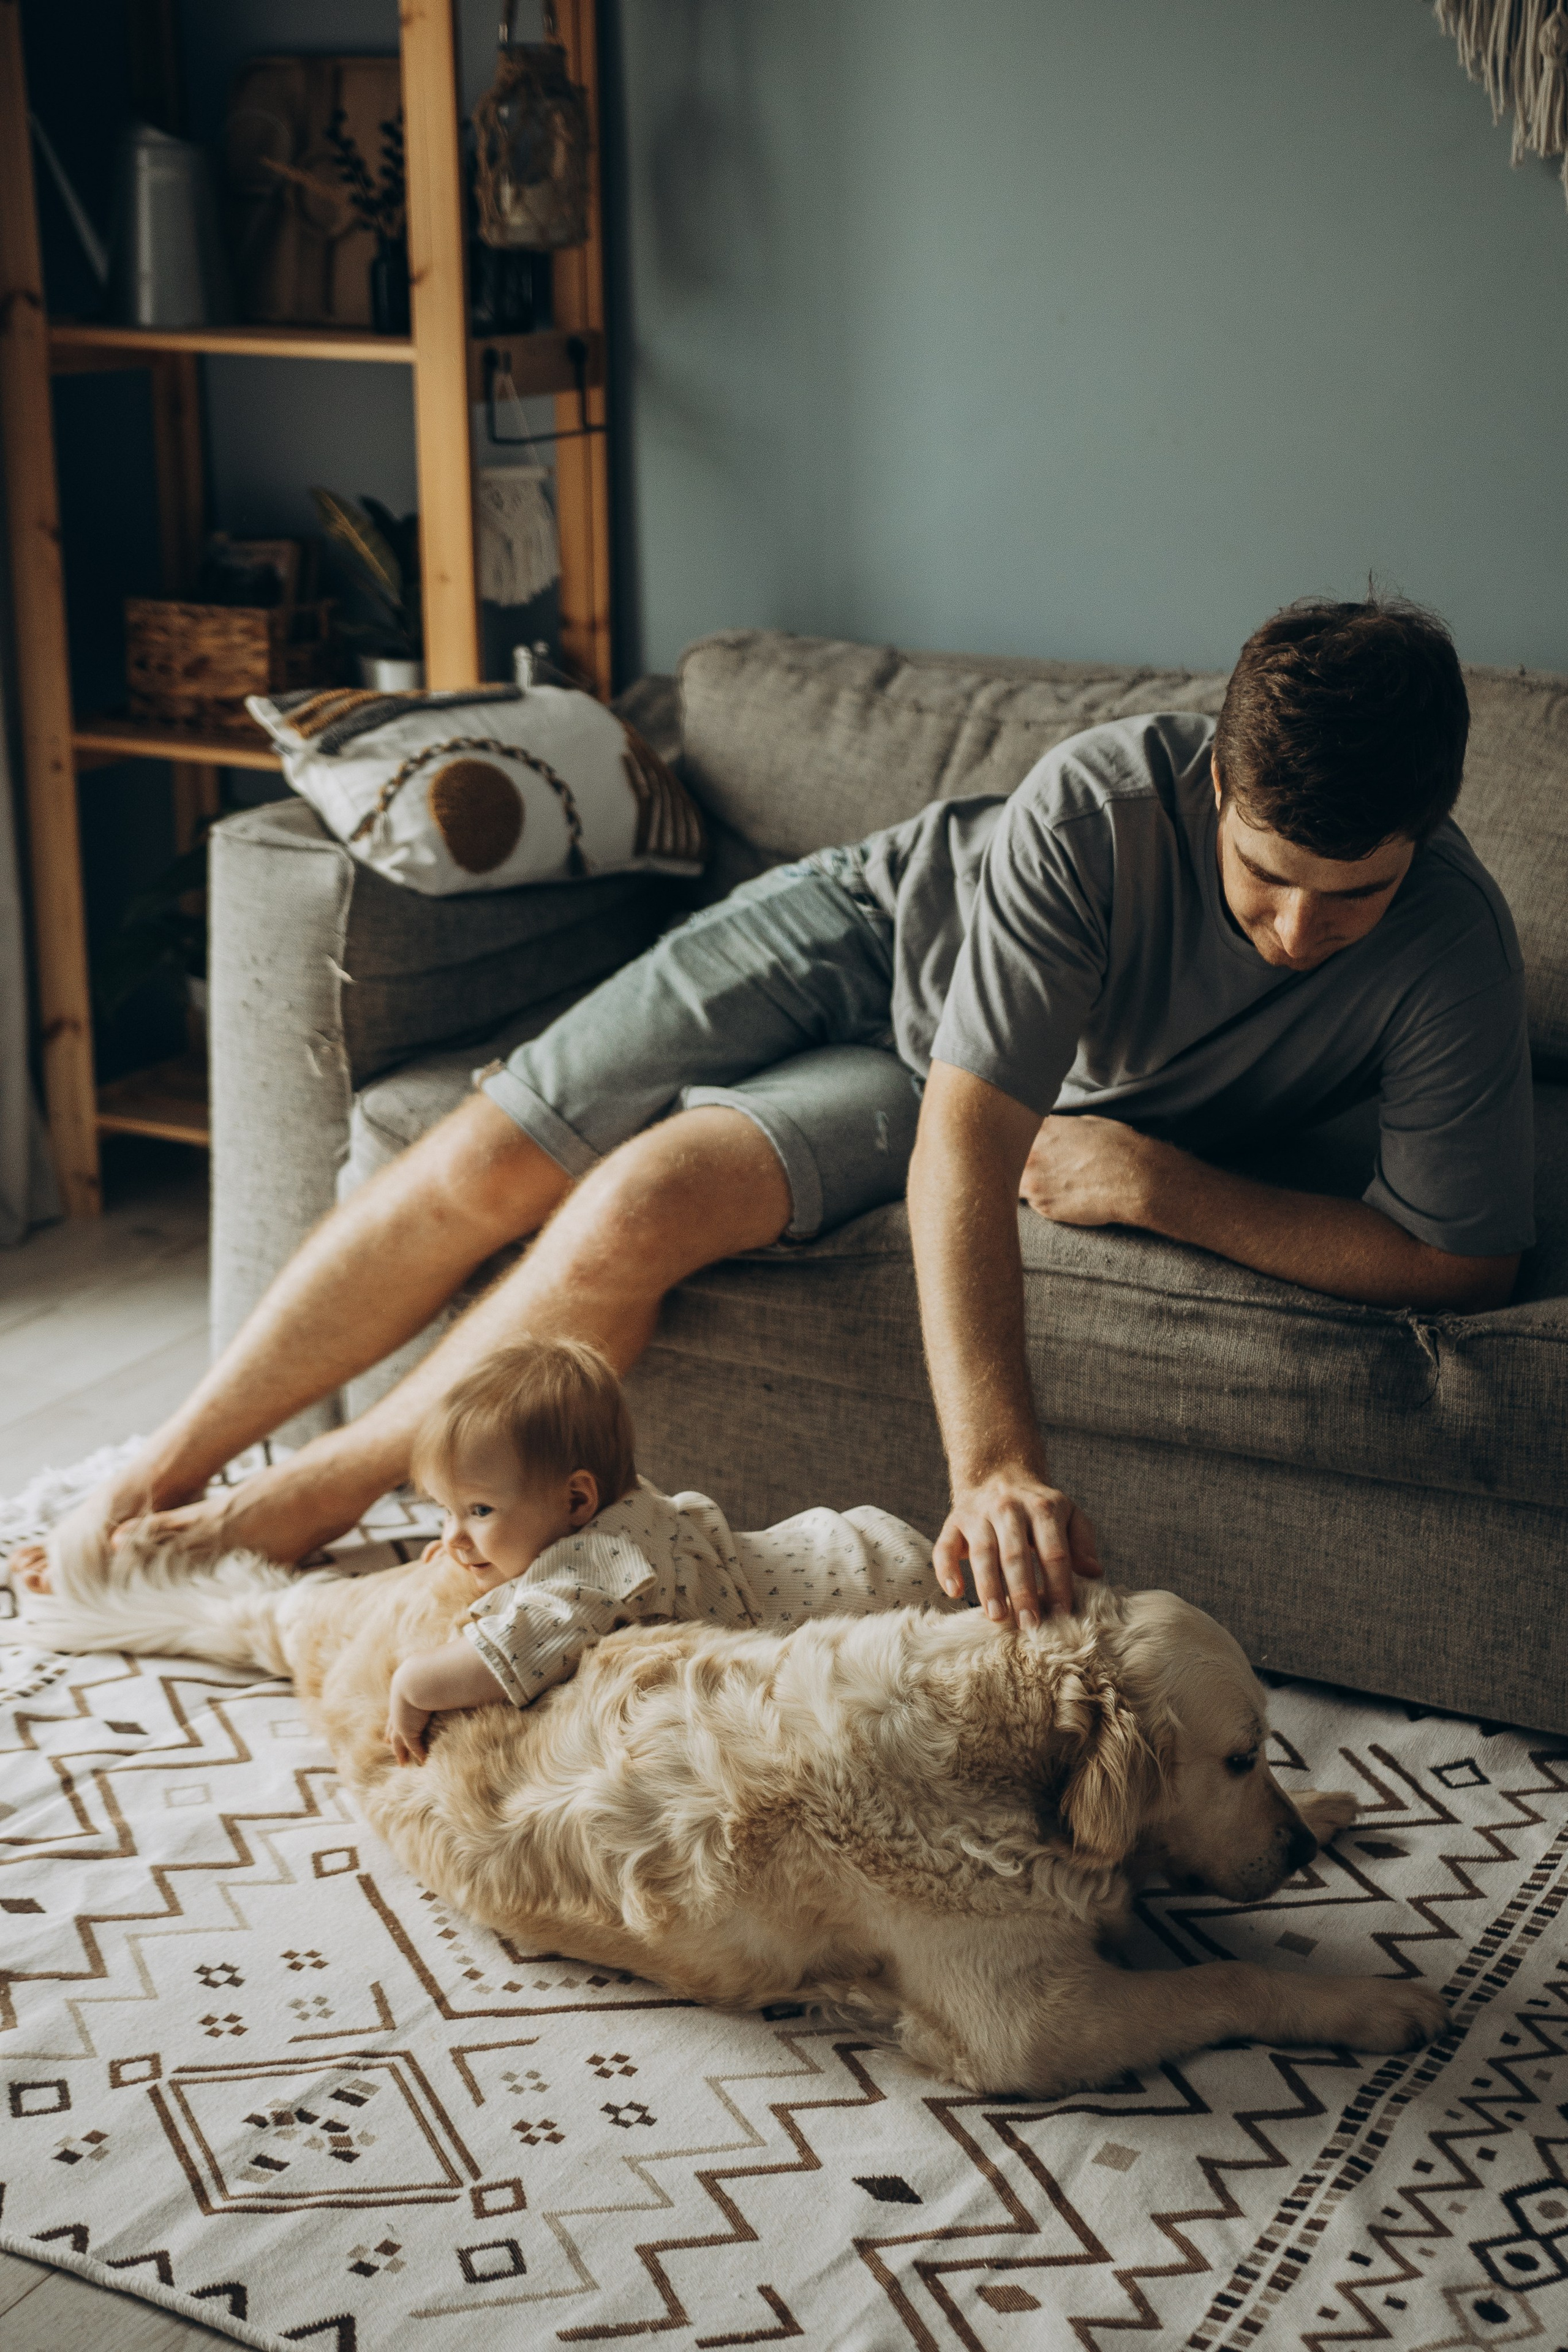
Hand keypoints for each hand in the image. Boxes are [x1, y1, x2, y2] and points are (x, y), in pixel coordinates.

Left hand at [385, 1666, 431, 1765]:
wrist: (420, 1678)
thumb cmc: (431, 1668)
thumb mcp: (432, 1670)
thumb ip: (441, 1670)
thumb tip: (452, 1661)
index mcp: (403, 1692)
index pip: (397, 1709)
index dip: (394, 1717)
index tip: (390, 1723)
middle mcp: (399, 1708)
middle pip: (392, 1726)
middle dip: (390, 1735)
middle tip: (387, 1742)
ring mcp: (402, 1721)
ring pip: (398, 1740)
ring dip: (400, 1751)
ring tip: (402, 1762)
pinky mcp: (408, 1731)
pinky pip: (413, 1746)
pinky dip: (419, 1753)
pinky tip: (423, 1760)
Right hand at [934, 1469, 1100, 1626]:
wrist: (998, 1475)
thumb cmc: (1039, 1508)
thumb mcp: (1069, 1515)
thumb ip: (1083, 1542)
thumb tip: (1094, 1572)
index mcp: (1043, 1508)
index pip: (1053, 1552)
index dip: (1058, 1584)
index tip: (1061, 1613)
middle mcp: (1009, 1508)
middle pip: (1016, 1554)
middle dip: (1023, 1592)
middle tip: (1030, 1625)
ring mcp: (979, 1514)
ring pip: (982, 1552)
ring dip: (989, 1586)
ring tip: (997, 1616)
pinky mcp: (954, 1521)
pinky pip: (944, 1546)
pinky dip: (947, 1569)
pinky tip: (955, 1592)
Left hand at [1019, 1115, 1160, 1226]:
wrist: (1135, 1181)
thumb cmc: (1118, 1148)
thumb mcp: (1085, 1124)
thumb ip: (1056, 1128)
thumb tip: (1047, 1130)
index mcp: (1041, 1129)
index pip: (1011, 1129)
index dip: (1016, 1136)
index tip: (1020, 1141)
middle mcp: (1030, 1154)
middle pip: (1005, 1157)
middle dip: (1013, 1160)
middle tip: (1030, 1164)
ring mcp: (1033, 1183)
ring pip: (1014, 1183)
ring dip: (1025, 1182)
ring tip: (1049, 1181)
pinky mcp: (1043, 1207)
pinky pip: (1032, 1203)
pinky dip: (1042, 1199)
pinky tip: (1062, 1194)